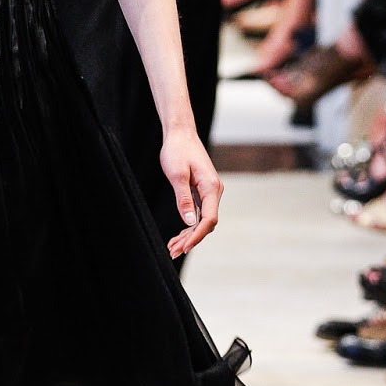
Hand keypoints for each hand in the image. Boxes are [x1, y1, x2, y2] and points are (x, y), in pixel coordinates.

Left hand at [160, 128, 222, 258]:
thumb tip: (190, 222)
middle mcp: (214, 191)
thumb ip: (184, 199)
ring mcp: (209, 192)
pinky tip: (178, 235)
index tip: (183, 247)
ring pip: (201, 220)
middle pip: (206, 223)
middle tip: (172, 251)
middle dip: (190, 239)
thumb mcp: (177, 175)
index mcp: (211, 188)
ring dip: (188, 235)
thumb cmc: (177, 150)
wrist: (180, 134)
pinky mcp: (201, 191)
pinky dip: (188, 225)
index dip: (197, 236)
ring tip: (172, 247)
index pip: (208, 219)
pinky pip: (198, 213)